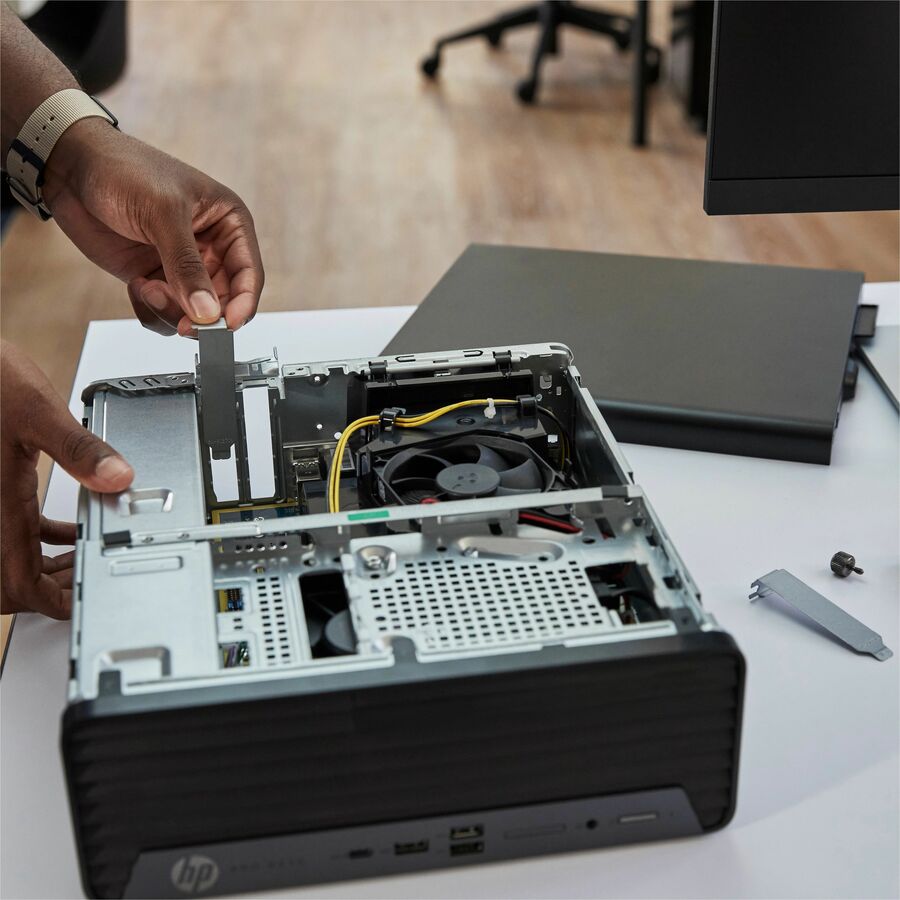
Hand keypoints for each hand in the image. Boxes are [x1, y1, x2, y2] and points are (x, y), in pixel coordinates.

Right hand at [1, 341, 132, 618]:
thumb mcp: (36, 410)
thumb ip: (80, 448)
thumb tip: (119, 477)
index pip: (19, 584)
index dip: (52, 602)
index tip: (85, 600)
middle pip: (12, 580)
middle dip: (53, 588)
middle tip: (94, 576)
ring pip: (10, 558)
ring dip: (47, 566)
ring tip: (87, 556)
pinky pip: (13, 531)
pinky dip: (40, 539)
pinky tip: (67, 526)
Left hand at [41, 119, 263, 336]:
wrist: (72, 166)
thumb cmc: (125, 170)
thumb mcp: (163, 214)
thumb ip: (187, 266)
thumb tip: (208, 312)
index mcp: (229, 224)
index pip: (248, 274)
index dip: (243, 303)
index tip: (226, 324)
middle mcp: (212, 248)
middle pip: (224, 301)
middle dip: (202, 314)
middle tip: (183, 322)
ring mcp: (183, 266)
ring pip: (195, 313)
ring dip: (172, 312)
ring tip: (147, 289)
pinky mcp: (155, 278)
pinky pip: (165, 314)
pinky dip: (151, 311)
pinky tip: (136, 286)